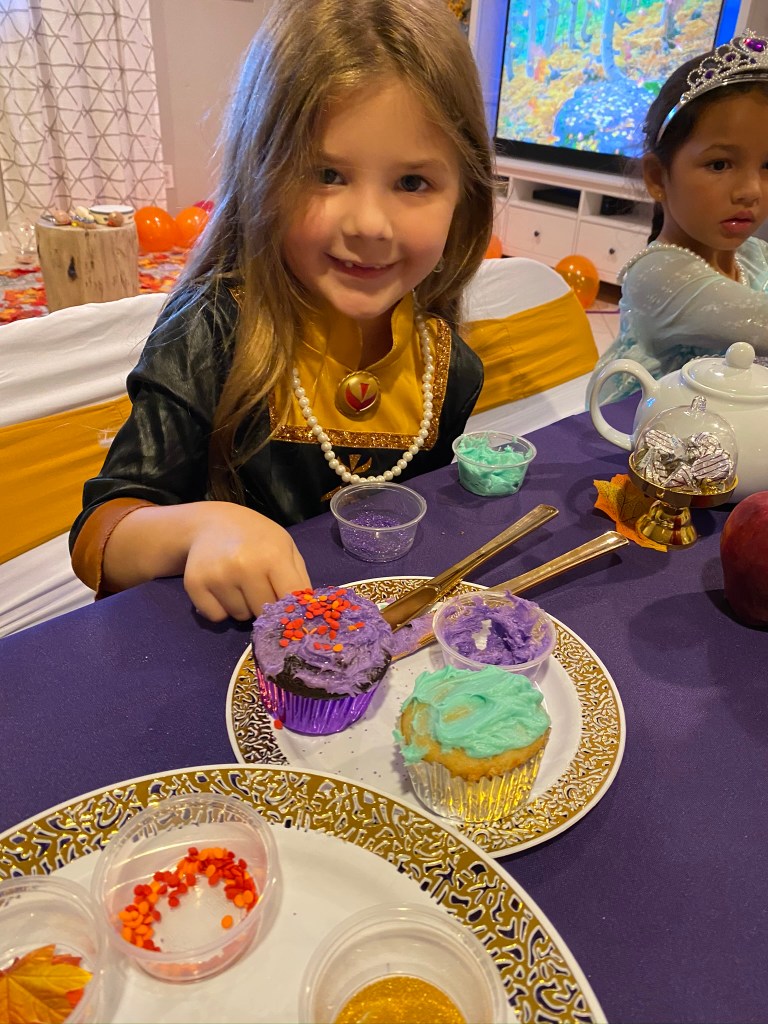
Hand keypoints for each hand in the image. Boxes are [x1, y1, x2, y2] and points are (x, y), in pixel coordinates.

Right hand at [183, 503, 310, 621]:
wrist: (210, 523)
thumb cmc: (256, 537)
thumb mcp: (285, 547)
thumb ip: (299, 579)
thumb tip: (305, 614)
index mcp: (273, 555)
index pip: (290, 599)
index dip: (291, 609)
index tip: (289, 612)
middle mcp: (244, 566)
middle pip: (264, 613)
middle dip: (265, 606)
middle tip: (258, 586)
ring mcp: (218, 576)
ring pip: (240, 616)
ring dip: (242, 606)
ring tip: (238, 582)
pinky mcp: (195, 585)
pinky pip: (216, 617)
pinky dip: (220, 608)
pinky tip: (221, 587)